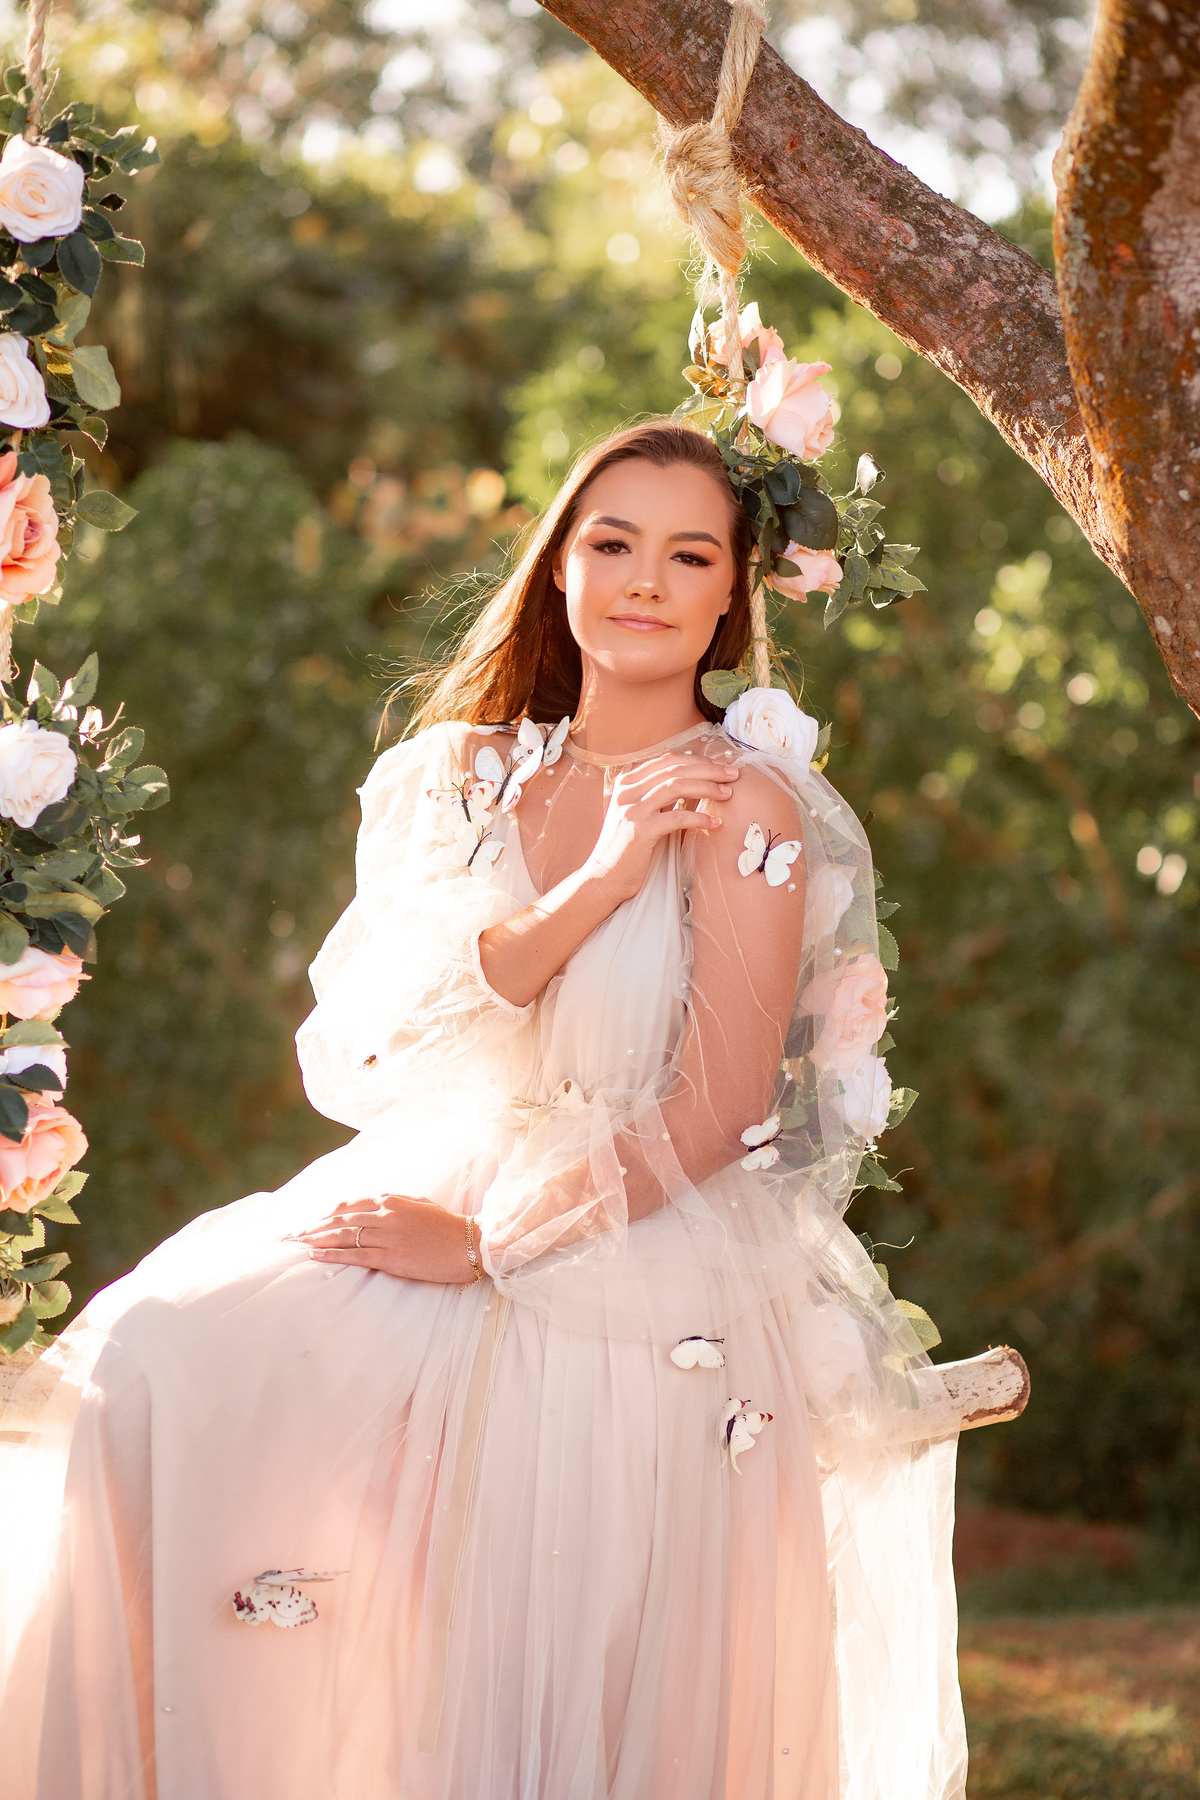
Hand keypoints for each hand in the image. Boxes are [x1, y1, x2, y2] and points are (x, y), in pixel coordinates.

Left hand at [287, 1194, 479, 1284]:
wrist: (468, 1245)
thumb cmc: (447, 1226)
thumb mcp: (419, 1205)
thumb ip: (395, 1204)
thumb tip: (376, 1204)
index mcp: (391, 1201)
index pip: (349, 1206)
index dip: (325, 1214)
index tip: (309, 1221)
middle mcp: (385, 1216)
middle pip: (339, 1220)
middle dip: (312, 1226)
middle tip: (291, 1233)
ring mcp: (387, 1237)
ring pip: (342, 1236)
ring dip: (316, 1239)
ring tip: (296, 1243)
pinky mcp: (391, 1258)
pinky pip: (355, 1256)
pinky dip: (332, 1255)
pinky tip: (314, 1255)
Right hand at [583, 754, 739, 901]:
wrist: (605, 877)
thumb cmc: (628, 848)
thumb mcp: (640, 814)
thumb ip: (658, 796)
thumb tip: (693, 782)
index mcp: (627, 783)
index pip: (667, 760)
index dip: (697, 760)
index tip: (720, 766)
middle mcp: (627, 791)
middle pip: (675, 769)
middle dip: (708, 770)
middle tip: (733, 775)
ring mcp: (632, 810)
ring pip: (676, 787)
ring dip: (707, 788)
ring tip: (727, 794)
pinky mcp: (640, 831)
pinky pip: (676, 817)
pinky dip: (699, 817)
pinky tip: (715, 822)